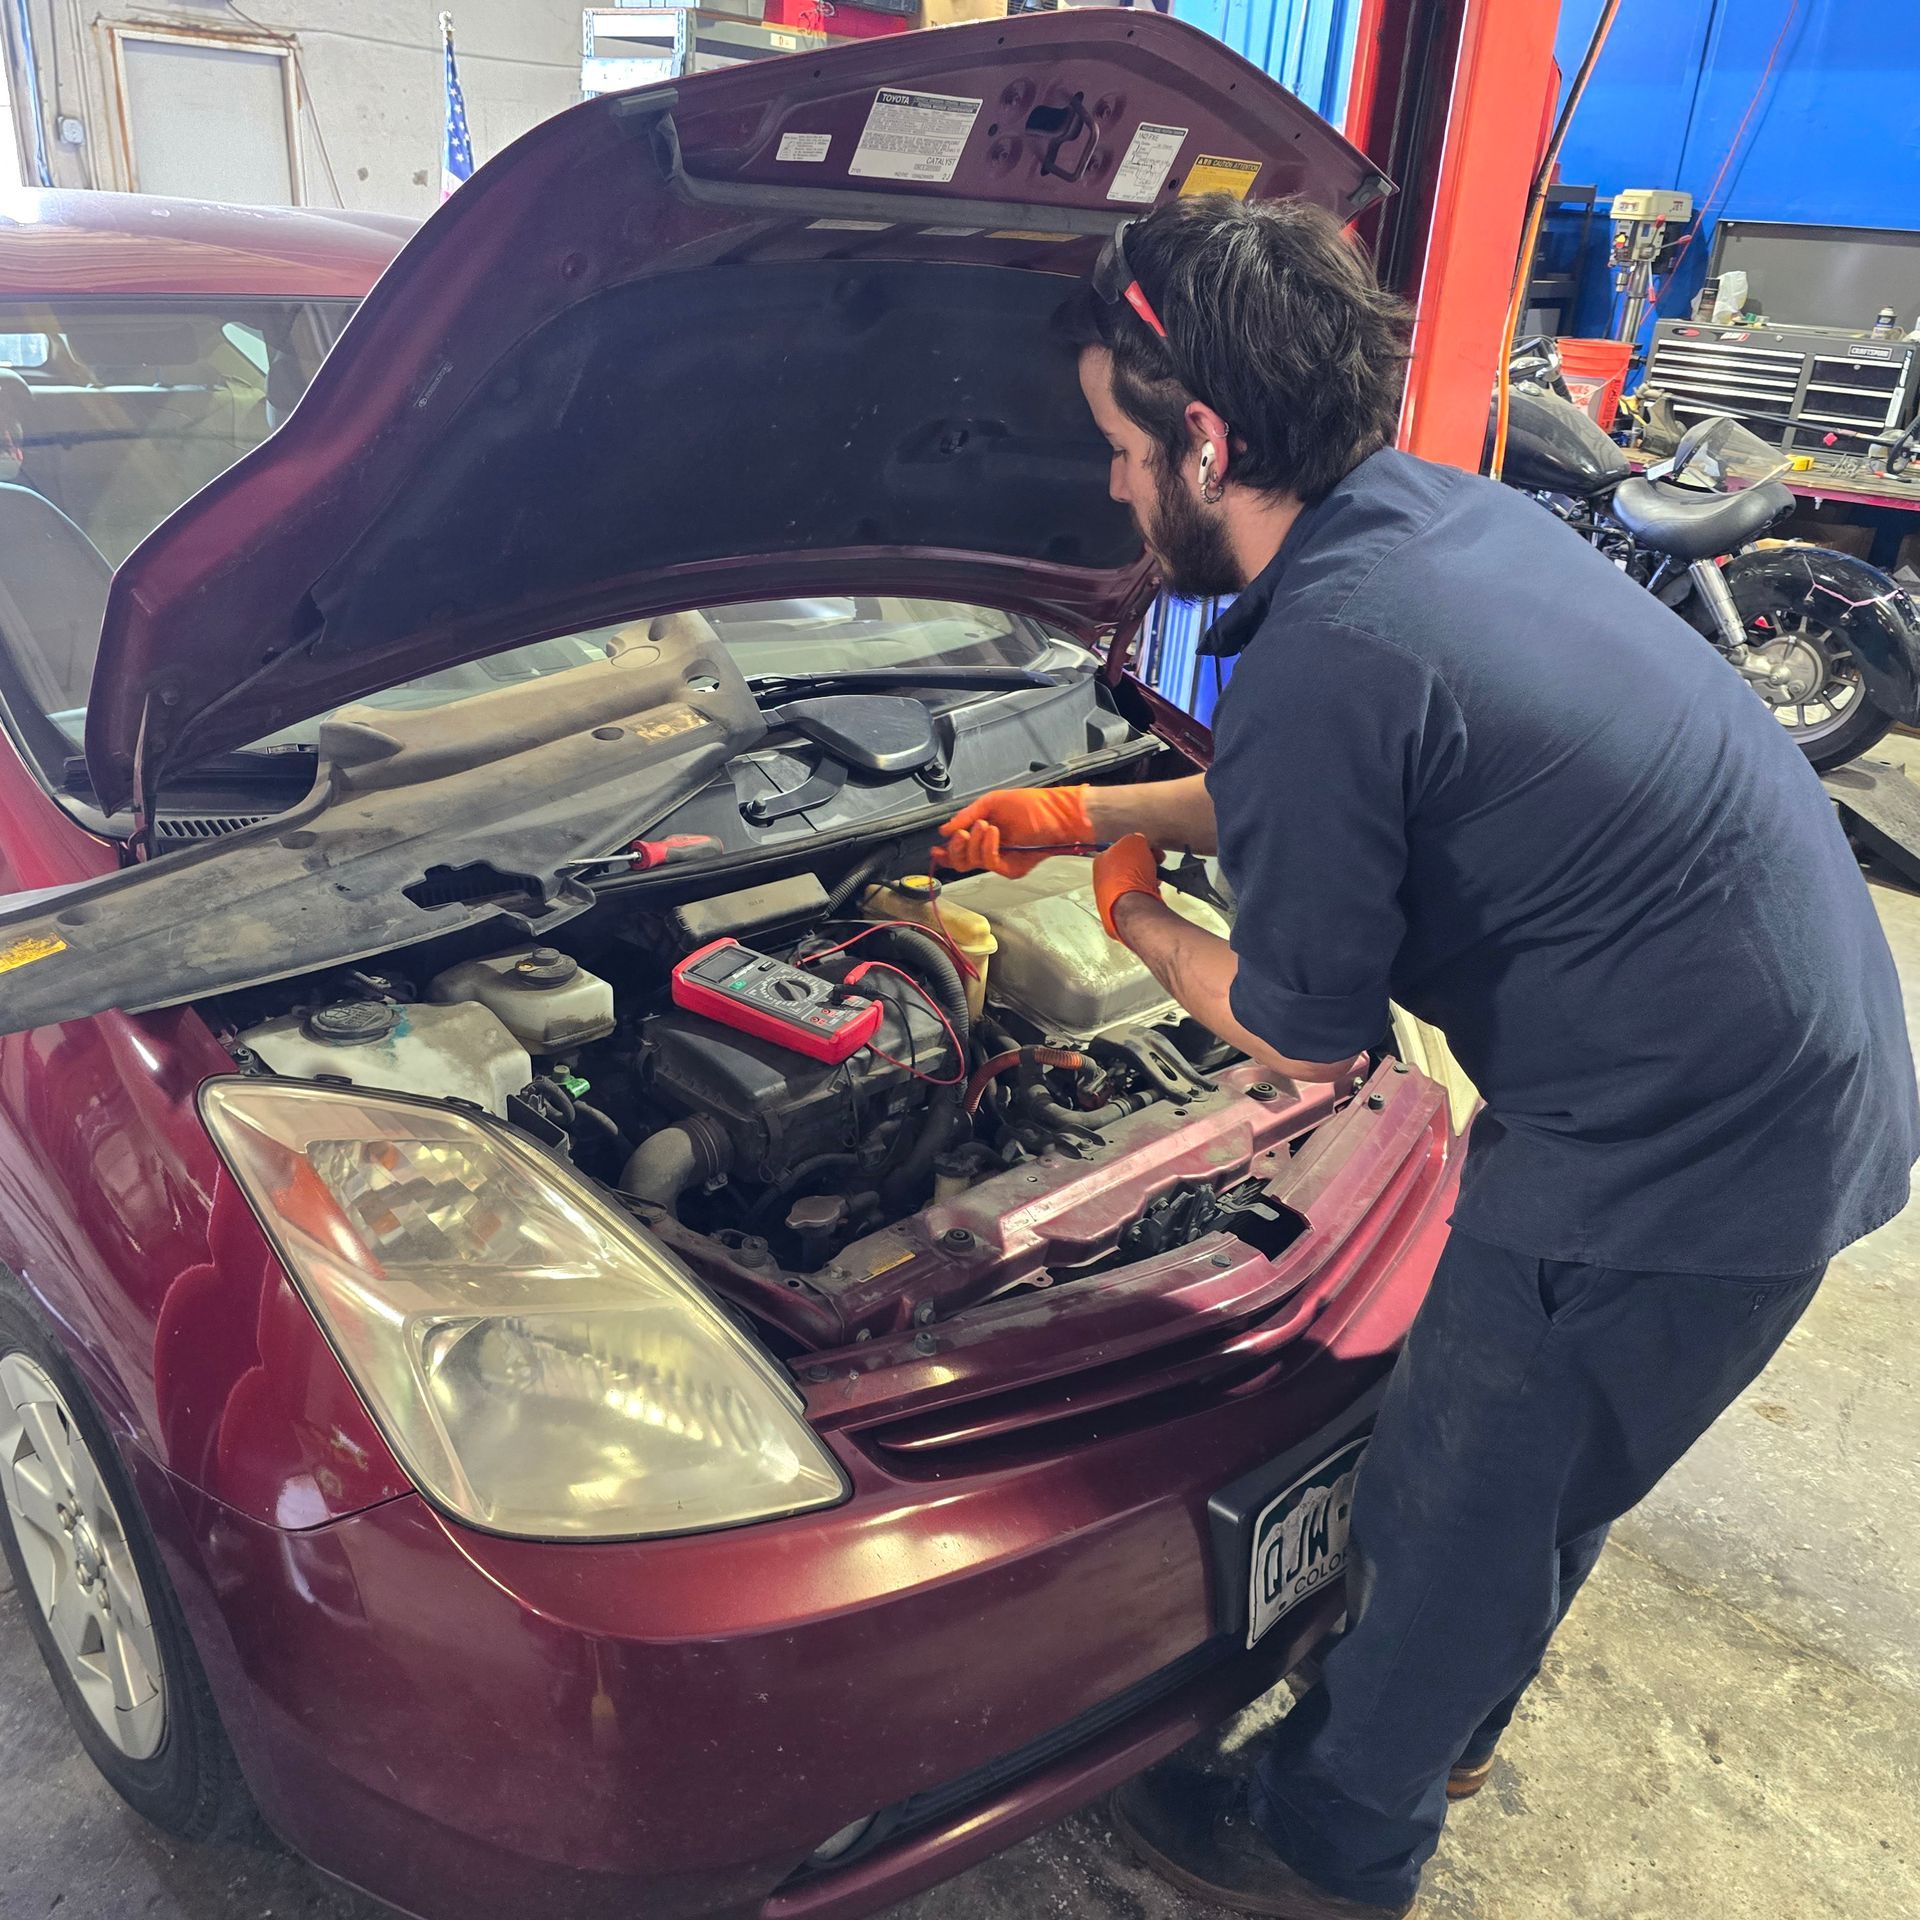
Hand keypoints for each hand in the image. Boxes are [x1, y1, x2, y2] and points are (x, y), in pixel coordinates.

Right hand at [934, 785, 1093, 877]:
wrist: (1058, 813)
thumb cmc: (1032, 805)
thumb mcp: (993, 802)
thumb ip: (966, 814)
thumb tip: (945, 829)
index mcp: (984, 833)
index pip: (959, 849)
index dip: (946, 852)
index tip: (936, 849)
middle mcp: (991, 849)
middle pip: (961, 861)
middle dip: (956, 847)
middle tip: (960, 833)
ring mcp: (1002, 860)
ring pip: (973, 863)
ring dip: (974, 843)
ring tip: (984, 825)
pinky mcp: (1013, 868)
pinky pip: (991, 864)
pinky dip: (988, 847)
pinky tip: (994, 832)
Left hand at [1093, 833, 1161, 938]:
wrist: (1133, 907)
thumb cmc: (1128, 877)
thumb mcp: (1134, 842)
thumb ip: (1135, 839)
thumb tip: (1138, 841)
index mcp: (1100, 861)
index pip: (1120, 849)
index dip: (1138, 847)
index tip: (1148, 848)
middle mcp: (1102, 879)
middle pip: (1129, 866)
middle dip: (1145, 863)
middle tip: (1156, 861)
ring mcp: (1111, 897)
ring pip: (1135, 882)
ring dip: (1149, 878)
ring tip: (1156, 879)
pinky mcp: (1123, 910)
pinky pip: (1140, 897)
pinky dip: (1148, 894)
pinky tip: (1153, 893)